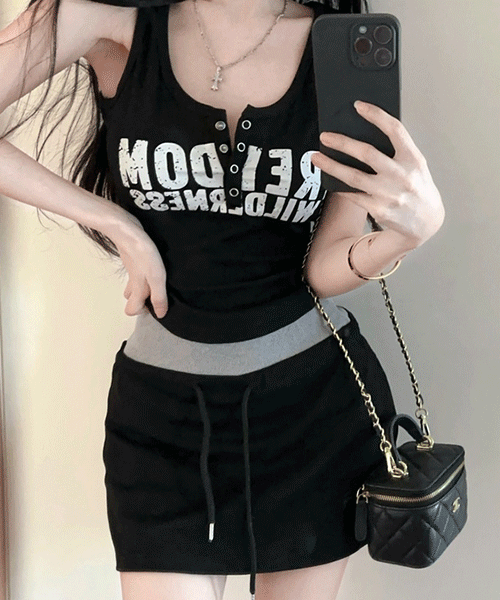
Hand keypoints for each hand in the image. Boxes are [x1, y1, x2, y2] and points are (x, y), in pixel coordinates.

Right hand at [110, 212, 168, 318]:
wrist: (127, 229)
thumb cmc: (142, 253)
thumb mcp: (156, 278)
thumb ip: (158, 296)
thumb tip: (161, 314)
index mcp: (137, 289)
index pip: (131, 309)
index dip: (143, 311)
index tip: (157, 307)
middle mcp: (133, 280)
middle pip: (132, 297)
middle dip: (143, 299)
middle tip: (158, 293)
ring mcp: (132, 268)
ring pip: (134, 283)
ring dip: (144, 285)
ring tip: (159, 279)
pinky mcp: (134, 257)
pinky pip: (138, 269)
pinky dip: (145, 271)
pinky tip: (155, 263)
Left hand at [311, 100, 444, 246]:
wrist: (426, 221)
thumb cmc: (417, 187)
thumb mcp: (415, 165)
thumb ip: (396, 151)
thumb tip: (362, 135)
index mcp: (413, 159)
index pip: (395, 130)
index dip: (376, 115)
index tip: (358, 106)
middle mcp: (402, 175)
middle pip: (367, 153)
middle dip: (342, 143)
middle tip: (325, 136)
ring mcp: (389, 194)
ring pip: (353, 176)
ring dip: (331, 165)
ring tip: (316, 157)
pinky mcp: (378, 209)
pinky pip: (352, 195)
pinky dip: (339, 186)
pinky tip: (328, 178)